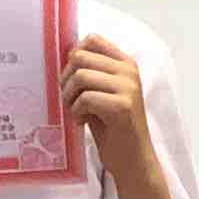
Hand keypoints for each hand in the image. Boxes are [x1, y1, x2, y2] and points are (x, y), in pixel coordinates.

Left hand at [66, 34, 155, 180]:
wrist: (133, 159)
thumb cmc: (113, 127)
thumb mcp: (102, 93)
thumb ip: (91, 72)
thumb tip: (65, 55)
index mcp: (125, 63)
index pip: (92, 39)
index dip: (73, 55)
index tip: (70, 78)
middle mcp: (129, 71)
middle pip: (80, 57)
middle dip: (66, 78)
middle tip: (68, 98)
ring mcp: (128, 87)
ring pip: (81, 76)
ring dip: (69, 96)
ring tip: (75, 111)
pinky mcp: (122, 106)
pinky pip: (85, 98)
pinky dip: (76, 111)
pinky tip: (82, 122)